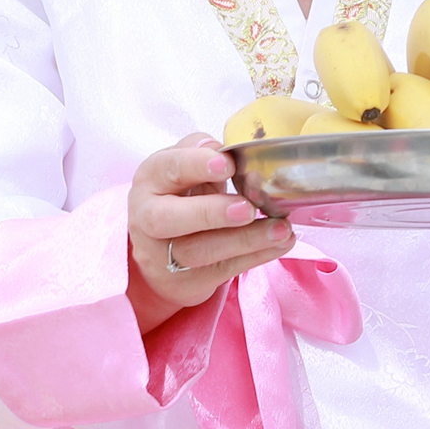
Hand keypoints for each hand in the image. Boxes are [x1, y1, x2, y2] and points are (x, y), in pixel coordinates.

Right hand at [127, 136, 295, 328]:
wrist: (162, 249)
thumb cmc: (182, 195)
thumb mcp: (185, 168)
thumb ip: (200, 152)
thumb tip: (222, 148)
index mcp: (150, 180)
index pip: (167, 168)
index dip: (195, 165)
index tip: (228, 164)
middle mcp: (147, 218)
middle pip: (168, 219)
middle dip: (211, 212)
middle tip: (247, 208)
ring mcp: (163, 254)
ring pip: (199, 251)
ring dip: (245, 240)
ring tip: (281, 229)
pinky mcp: (185, 280)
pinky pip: (222, 270)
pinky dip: (256, 256)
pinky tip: (281, 243)